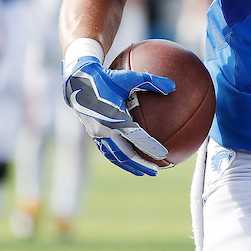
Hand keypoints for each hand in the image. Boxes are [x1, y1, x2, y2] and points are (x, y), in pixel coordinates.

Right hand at [63, 55, 175, 176]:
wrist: (77, 83)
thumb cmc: (106, 78)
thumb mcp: (129, 77)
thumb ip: (152, 81)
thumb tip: (173, 86)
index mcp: (115, 118)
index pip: (136, 137)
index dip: (150, 147)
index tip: (164, 154)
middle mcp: (105, 130)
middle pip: (125, 154)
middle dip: (141, 165)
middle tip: (156, 172)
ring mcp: (97, 135)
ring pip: (115, 156)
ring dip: (129, 166)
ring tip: (143, 172)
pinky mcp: (93, 135)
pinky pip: (107, 152)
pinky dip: (119, 159)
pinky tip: (128, 161)